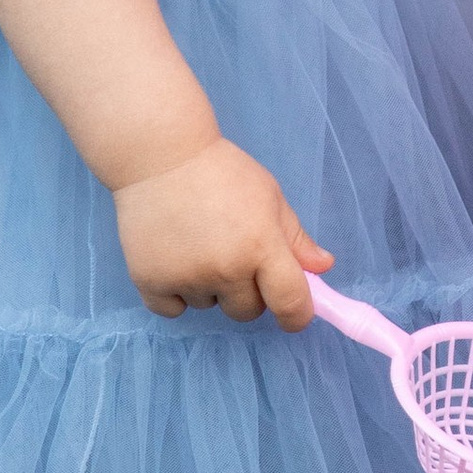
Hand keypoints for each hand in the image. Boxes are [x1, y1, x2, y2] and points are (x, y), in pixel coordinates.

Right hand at [114, 138, 334, 326]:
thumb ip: (296, 237)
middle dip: (246, 291)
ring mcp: (186, 278)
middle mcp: (226, 268)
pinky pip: (172, 310)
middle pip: (247, 311)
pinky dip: (174, 294)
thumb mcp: (269, 196)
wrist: (159, 155)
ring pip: (208, 306)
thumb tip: (323, 268)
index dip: (297, 316)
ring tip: (195, 245)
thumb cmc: (222, 172)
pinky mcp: (150, 281)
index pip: (291, 303)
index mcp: (261, 246)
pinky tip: (172, 261)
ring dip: (207, 287)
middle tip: (232, 255)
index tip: (293, 315)